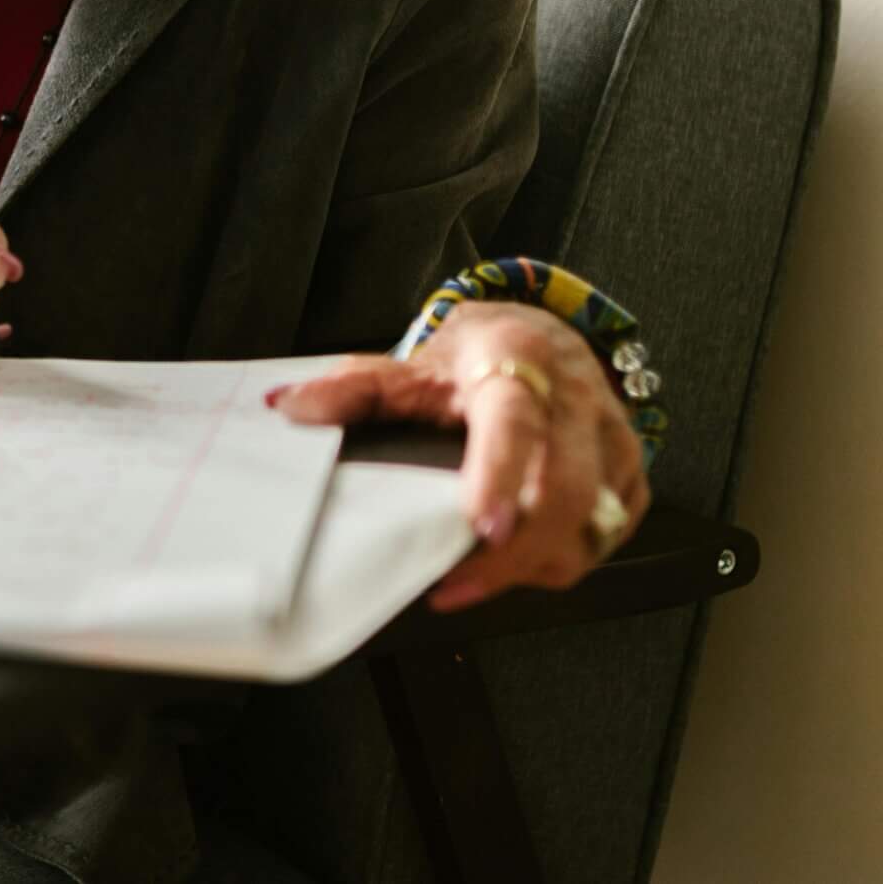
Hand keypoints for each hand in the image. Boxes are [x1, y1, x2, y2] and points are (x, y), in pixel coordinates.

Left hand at [269, 301, 648, 609]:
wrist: (541, 337)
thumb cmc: (476, 357)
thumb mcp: (410, 364)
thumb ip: (350, 389)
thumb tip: (289, 406)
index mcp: (518, 365)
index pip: (516, 422)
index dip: (501, 474)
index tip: (481, 524)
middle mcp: (579, 404)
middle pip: (564, 494)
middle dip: (511, 555)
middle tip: (454, 584)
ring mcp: (614, 442)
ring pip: (588, 529)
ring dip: (531, 564)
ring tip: (476, 572)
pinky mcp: (631, 476)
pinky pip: (603, 538)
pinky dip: (558, 559)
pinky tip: (517, 557)